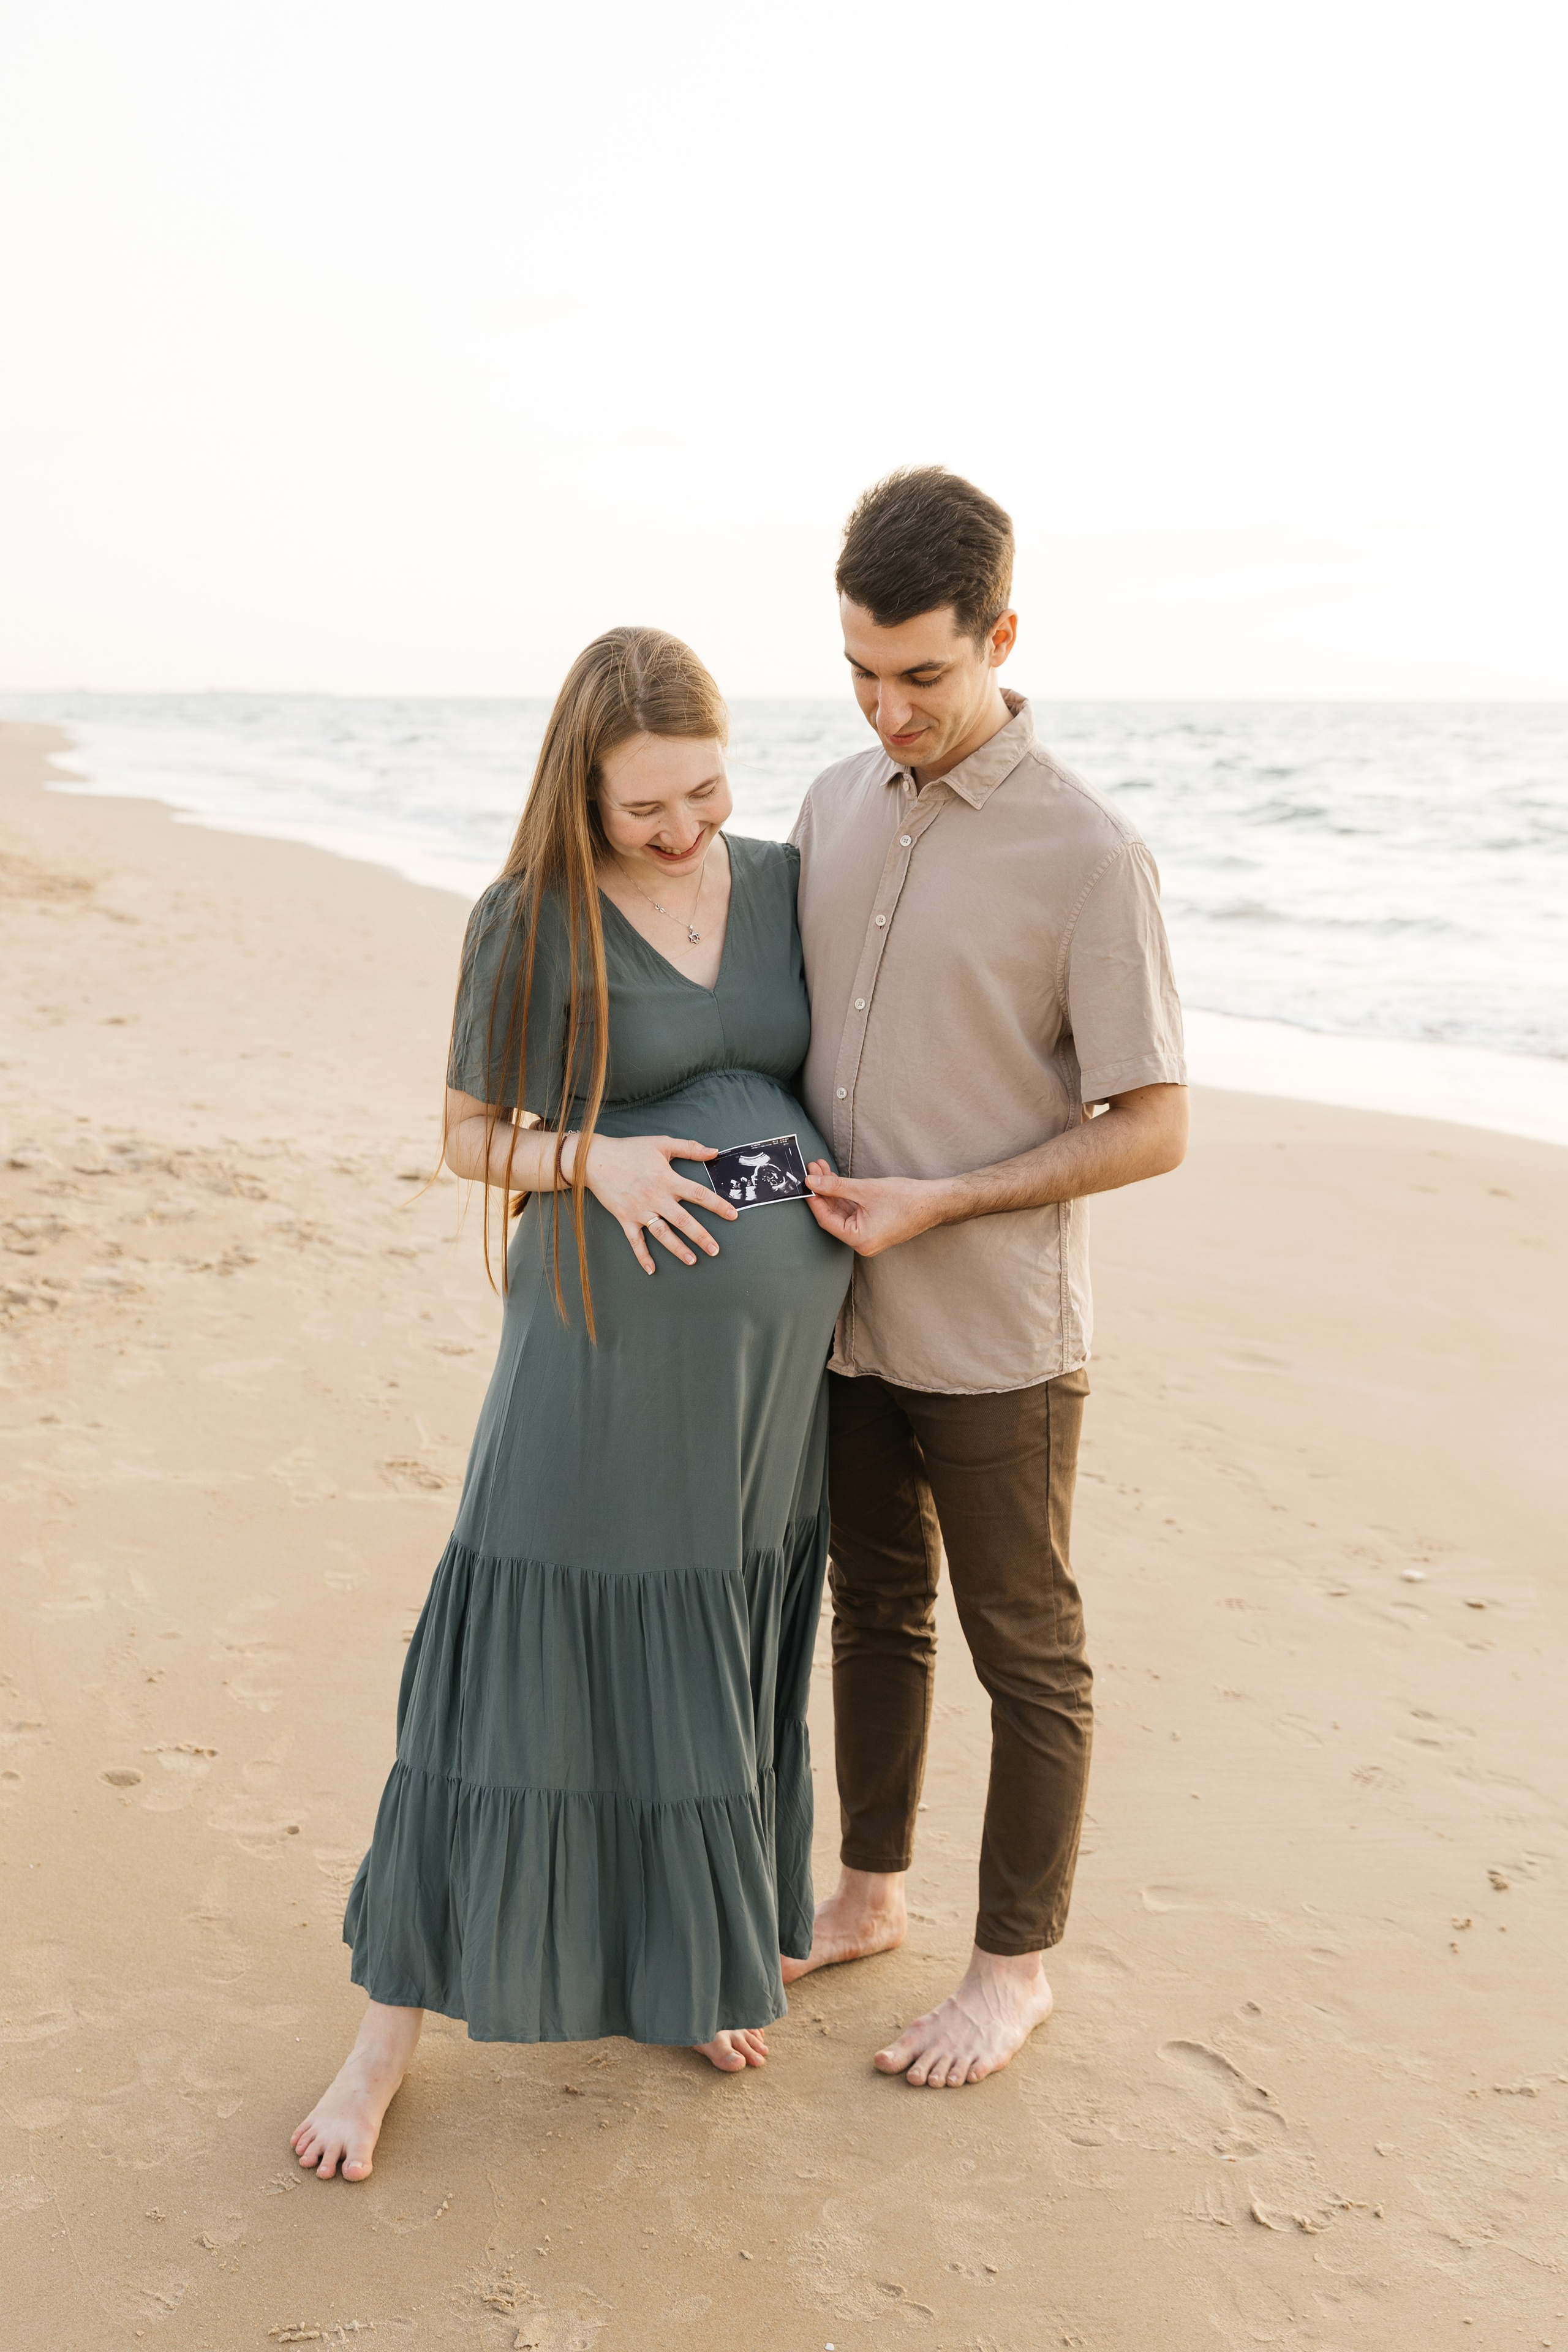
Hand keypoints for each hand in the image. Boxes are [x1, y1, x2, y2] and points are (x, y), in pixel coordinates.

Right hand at [578, 1134, 737, 1273]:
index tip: (732, 1215)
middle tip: (715, 1250)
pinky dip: (642, 1255)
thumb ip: (690, 1148)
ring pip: (662, 1233)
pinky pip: (635, 1240)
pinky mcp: (625, 1218)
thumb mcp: (661, 1144)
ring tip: (691, 1260)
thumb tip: (714, 1152)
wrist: (595, 1159)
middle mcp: (656, 1198)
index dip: (717, 1204)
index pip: (698, 1194)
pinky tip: (651, 1269)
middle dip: (700, 1236)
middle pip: (683, 1220)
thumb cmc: (630, 1150)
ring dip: (677, 1248)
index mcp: (667, 1179)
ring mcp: (640, 1210)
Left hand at [804, 1163, 948, 1257]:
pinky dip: (845, 1196)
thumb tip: (812, 1182)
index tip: (806, 1181)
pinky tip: (836, 1179)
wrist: (935, 1202)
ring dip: (832, 1190)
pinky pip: (853, 1211)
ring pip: (842, 1211)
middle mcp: (862, 1243)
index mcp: (860, 1240)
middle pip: (833, 1215)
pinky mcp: (873, 1226)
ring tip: (822, 1168)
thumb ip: (836, 1186)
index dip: (814, 1199)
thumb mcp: (866, 1189)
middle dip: (823, 1190)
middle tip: (813, 1168)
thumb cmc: (906, 1199)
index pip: (827, 1220)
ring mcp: (868, 1235)